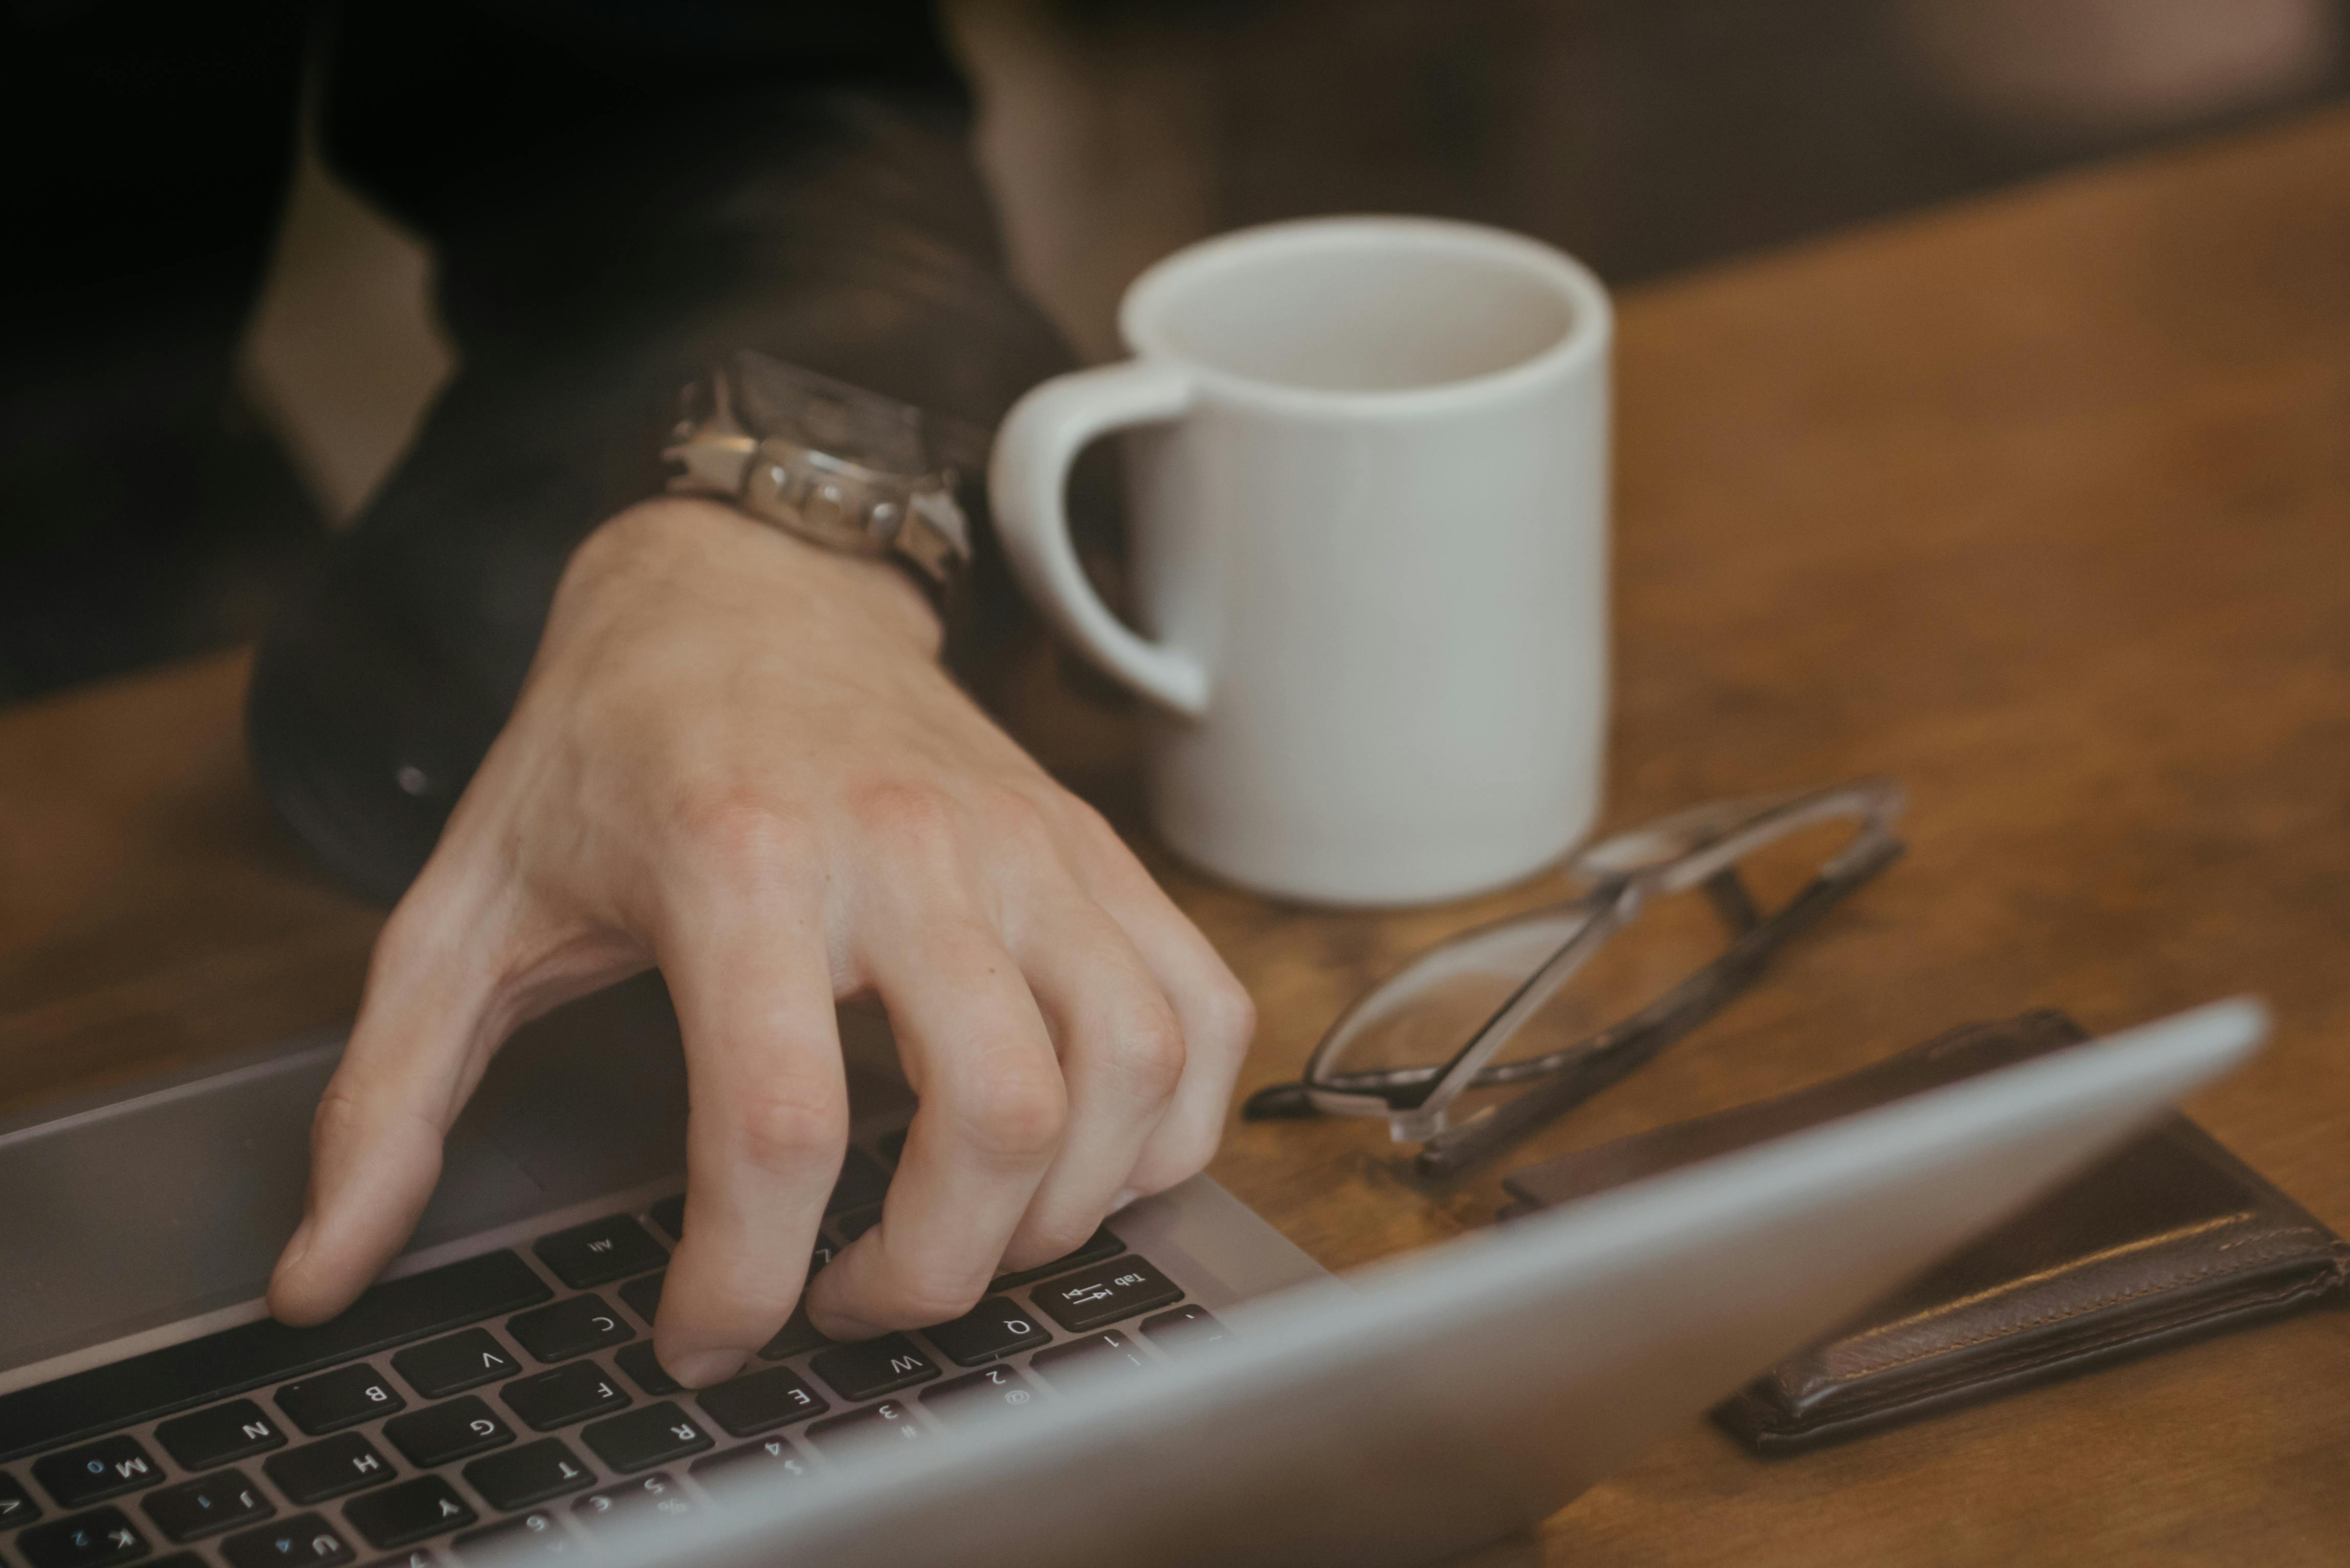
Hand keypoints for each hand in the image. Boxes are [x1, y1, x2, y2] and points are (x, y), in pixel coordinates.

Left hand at [266, 497, 1253, 1386]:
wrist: (744, 583)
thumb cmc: (609, 741)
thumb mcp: (467, 905)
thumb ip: (391, 1094)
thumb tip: (326, 1263)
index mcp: (740, 860)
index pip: (781, 1126)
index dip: (742, 1279)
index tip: (706, 1331)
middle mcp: (908, 848)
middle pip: (998, 1120)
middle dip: (933, 1274)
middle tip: (848, 1302)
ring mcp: (1025, 844)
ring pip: (1124, 1073)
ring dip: (1064, 1209)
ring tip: (968, 1239)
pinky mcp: (1091, 848)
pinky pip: (1197, 1009)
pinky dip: (1175, 1121)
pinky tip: (1090, 1158)